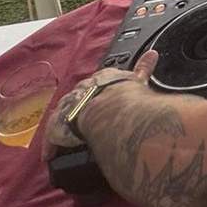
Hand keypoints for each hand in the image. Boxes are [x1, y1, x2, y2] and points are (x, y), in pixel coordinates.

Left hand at [41, 49, 157, 157]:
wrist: (109, 110)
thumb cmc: (126, 96)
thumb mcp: (137, 81)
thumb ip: (143, 68)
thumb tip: (153, 54)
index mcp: (101, 78)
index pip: (97, 81)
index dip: (99, 90)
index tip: (100, 96)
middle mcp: (83, 89)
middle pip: (79, 95)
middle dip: (81, 104)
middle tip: (85, 117)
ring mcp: (69, 105)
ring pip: (65, 112)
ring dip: (67, 121)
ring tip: (70, 134)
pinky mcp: (59, 124)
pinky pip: (53, 133)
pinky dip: (53, 142)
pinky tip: (53, 152)